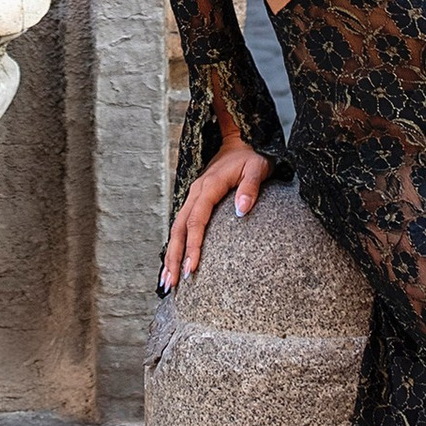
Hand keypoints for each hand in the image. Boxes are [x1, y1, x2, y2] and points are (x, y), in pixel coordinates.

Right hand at [161, 138, 271, 292]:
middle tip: (172, 284)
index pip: (196, 221)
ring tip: (167, 282)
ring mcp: (193, 197)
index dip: (193, 246)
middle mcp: (196, 193)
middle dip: (174, 257)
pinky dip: (176, 245)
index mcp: (208, 186)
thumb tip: (242, 212)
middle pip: (179, 228)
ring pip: (176, 229)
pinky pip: (182, 225)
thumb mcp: (258, 167)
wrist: (241, 141)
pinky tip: (174, 264)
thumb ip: (250, 188)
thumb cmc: (252, 156)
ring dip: (170, 255)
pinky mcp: (196, 202)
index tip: (192, 268)